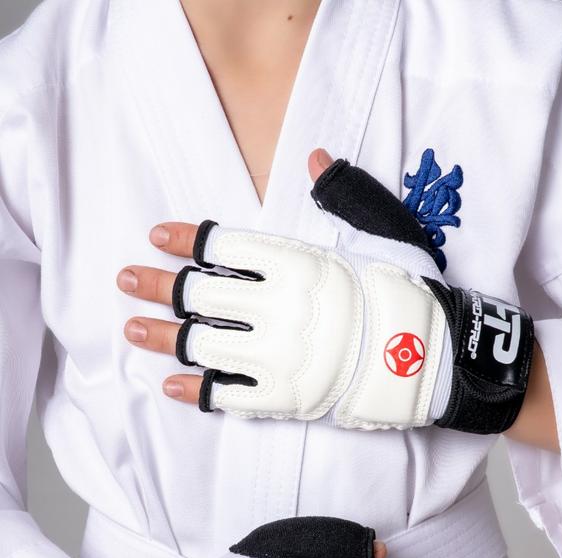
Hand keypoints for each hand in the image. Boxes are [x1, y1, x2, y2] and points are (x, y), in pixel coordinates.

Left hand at [119, 149, 533, 433]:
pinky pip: (227, 396)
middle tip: (126, 280)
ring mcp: (276, 355)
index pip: (224, 244)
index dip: (186, 238)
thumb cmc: (408, 292)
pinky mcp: (284, 397)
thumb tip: (314, 156)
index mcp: (296, 263)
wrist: (434, 358)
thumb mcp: (384, 231)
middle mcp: (276, 307)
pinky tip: (170, 384)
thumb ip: (344, 194)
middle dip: (156, 285)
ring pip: (201, 346)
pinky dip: (195, 391)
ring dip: (161, 336)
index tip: (159, 235)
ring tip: (132, 329)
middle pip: (199, 294)